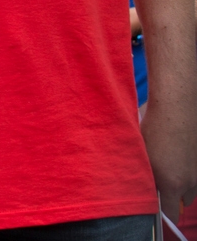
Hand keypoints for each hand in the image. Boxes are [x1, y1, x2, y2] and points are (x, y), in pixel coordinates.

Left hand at [142, 95, 196, 214]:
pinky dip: (187, 172)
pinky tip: (175, 157)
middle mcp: (188, 182)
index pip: (170, 214)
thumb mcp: (140, 152)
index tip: (155, 212)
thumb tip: (135, 183)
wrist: (177, 108)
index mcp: (170, 183)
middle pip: (183, 202)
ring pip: (191, 189)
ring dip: (181, 185)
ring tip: (166, 169)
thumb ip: (140, 173)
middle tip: (159, 187)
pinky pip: (194, 174)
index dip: (163, 217)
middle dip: (172, 199)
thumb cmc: (152, 127)